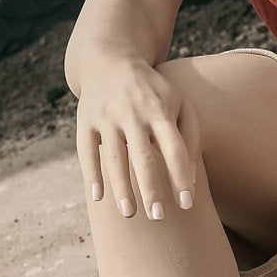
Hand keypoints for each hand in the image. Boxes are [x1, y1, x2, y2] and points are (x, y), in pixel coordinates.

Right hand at [74, 55, 201, 218]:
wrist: (111, 60)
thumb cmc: (154, 91)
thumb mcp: (180, 102)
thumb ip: (190, 136)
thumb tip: (191, 177)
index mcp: (160, 111)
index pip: (174, 149)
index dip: (181, 177)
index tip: (187, 204)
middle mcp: (133, 114)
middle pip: (144, 158)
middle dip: (151, 189)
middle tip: (158, 217)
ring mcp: (107, 117)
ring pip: (115, 159)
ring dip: (122, 189)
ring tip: (130, 214)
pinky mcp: (85, 121)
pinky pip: (87, 152)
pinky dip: (92, 174)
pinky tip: (97, 197)